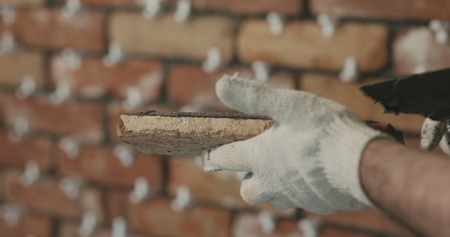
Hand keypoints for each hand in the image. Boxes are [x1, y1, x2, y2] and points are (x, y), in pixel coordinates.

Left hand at [202, 74, 391, 214]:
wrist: (362, 163)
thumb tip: (221, 85)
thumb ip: (253, 96)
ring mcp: (294, 197)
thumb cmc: (324, 131)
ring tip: (287, 165)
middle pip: (247, 191)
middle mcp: (272, 182)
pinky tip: (314, 172)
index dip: (215, 153)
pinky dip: (301, 188)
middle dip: (246, 178)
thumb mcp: (286, 104)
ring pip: (274, 197)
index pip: (225, 158)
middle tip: (257, 161)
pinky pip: (301, 199)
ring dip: (274, 184)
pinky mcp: (317, 204)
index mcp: (260, 157)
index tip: (210, 151)